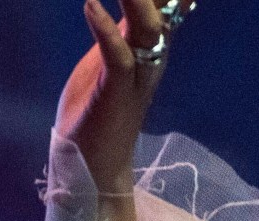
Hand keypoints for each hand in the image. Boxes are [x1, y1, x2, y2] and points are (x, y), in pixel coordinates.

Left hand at [55, 0, 184, 220]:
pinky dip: (106, 30)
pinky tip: (91, 6)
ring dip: (137, 0)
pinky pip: (118, 58)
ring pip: (147, 30)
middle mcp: (150, 59)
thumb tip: (131, 5)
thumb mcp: (109, 63)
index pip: (168, 6)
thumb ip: (119, 33)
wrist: (90, 167)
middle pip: (165, 12)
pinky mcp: (114, 94)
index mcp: (150, 49)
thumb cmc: (95, 113)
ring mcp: (135, 77)